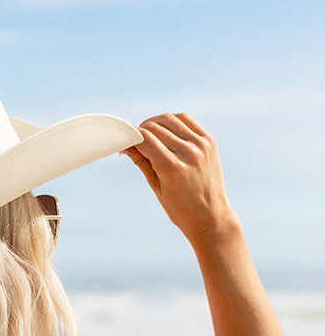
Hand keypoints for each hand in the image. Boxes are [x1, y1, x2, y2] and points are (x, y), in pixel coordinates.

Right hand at [123, 113, 238, 246]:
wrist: (211, 216)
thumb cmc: (180, 208)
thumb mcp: (155, 186)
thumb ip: (141, 161)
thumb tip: (124, 145)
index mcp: (172, 168)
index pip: (144, 139)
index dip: (130, 137)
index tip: (123, 140)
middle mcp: (188, 153)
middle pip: (155, 127)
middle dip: (140, 130)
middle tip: (134, 140)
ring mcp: (201, 145)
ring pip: (169, 118)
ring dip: (154, 123)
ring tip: (149, 135)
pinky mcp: (209, 141)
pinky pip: (186, 119)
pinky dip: (172, 121)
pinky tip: (165, 131)